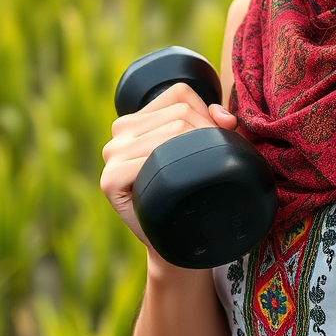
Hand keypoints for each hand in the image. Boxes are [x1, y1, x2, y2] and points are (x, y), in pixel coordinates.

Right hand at [100, 83, 238, 248]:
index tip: (217, 141)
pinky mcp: (109, 179)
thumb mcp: (205, 151)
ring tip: (203, 173)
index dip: (207, 114)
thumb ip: (214, 124)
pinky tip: (176, 184)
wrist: (179, 242)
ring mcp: (112, 154)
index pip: (180, 93)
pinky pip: (150, 159)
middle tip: (217, 163)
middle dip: (209, 133)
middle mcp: (121, 131)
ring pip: (172, 129)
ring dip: (200, 149)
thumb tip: (226, 118)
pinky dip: (172, 168)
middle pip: (180, 111)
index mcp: (139, 118)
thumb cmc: (194, 192)